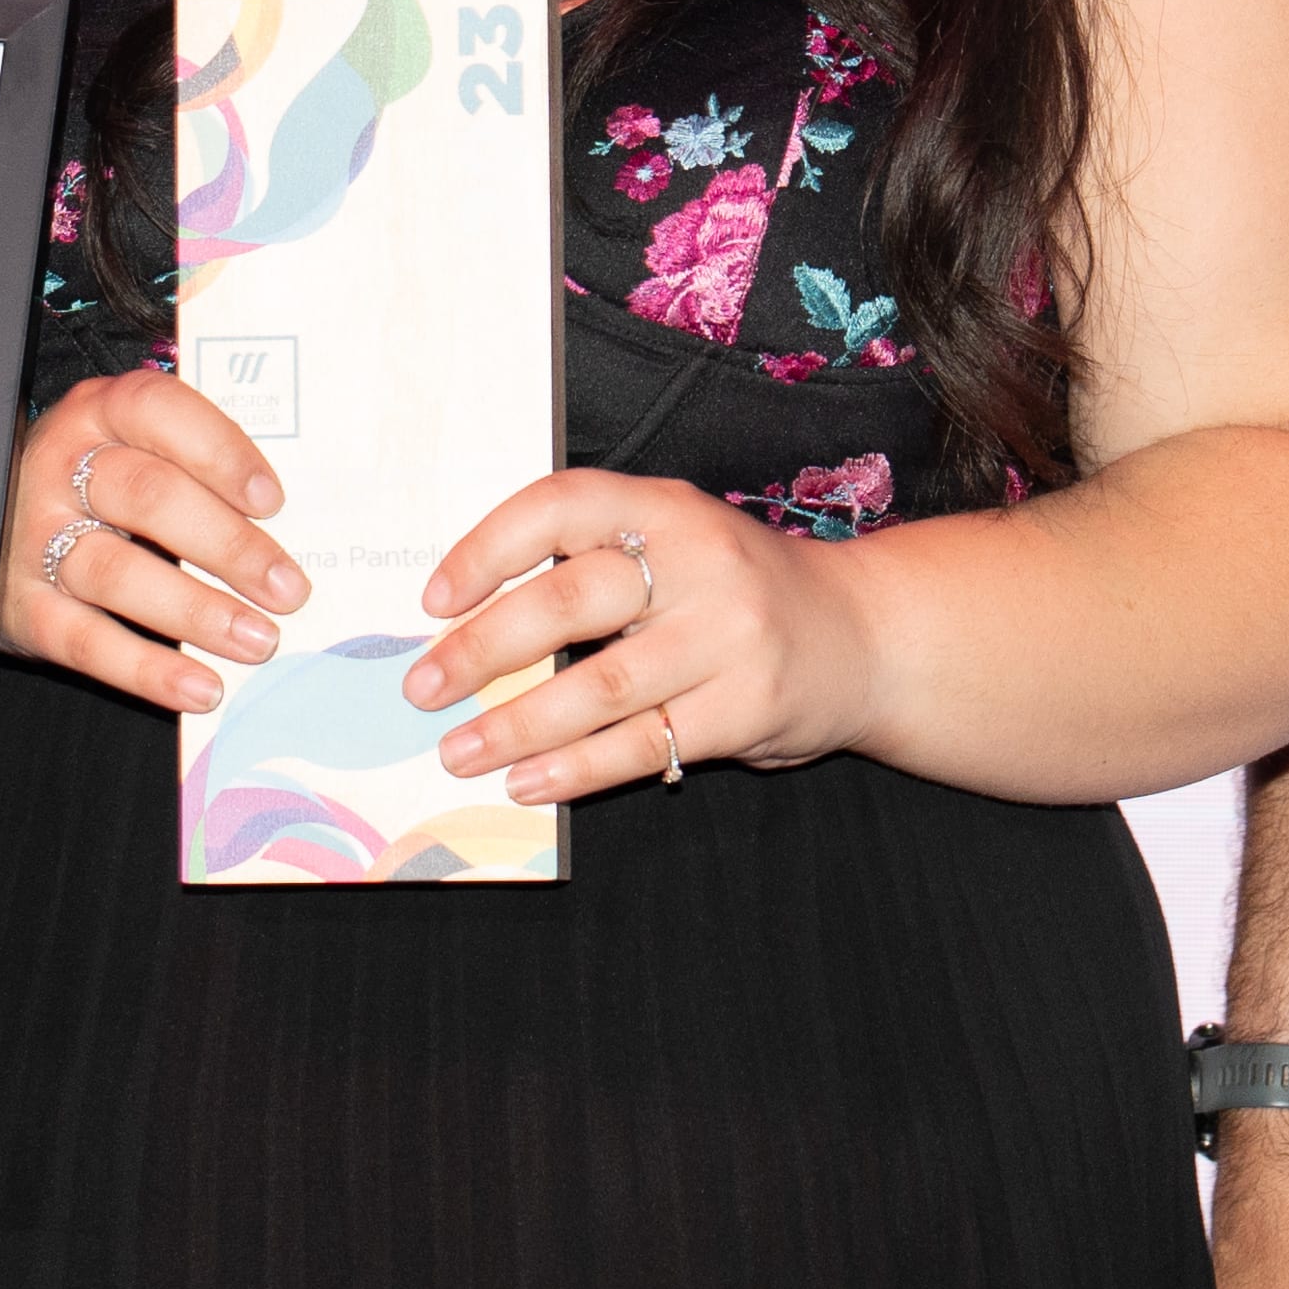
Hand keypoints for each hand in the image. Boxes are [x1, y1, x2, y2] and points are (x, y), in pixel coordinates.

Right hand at [1, 366, 306, 709]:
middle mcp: (60, 469)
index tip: (272, 498)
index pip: (157, 410)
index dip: (218, 451)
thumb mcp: (132, 448)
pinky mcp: (25, 610)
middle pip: (147, 497)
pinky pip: (89, 643)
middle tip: (288, 588)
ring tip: (259, 640)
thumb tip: (291, 523)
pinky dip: (150, 670)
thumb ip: (194, 465)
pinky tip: (202, 686)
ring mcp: (35, 541)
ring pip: (119, 573)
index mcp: (97, 413)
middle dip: (228, 545)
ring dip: (197, 611)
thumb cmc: (95, 486)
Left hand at [403, 476, 876, 801]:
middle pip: (571, 599)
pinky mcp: (748, 707)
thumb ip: (595, 563)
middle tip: (422, 688)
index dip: (487, 547)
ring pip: (601, 686)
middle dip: (482, 648)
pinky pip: (643, 744)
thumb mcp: (679, 544)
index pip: (560, 506)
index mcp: (667, 506)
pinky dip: (576, 769)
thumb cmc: (740, 590)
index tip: (433, 598)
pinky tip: (528, 782)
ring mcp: (730, 636)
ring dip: (517, 725)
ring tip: (460, 751)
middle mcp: (702, 560)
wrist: (867, 635)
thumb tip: (467, 623)